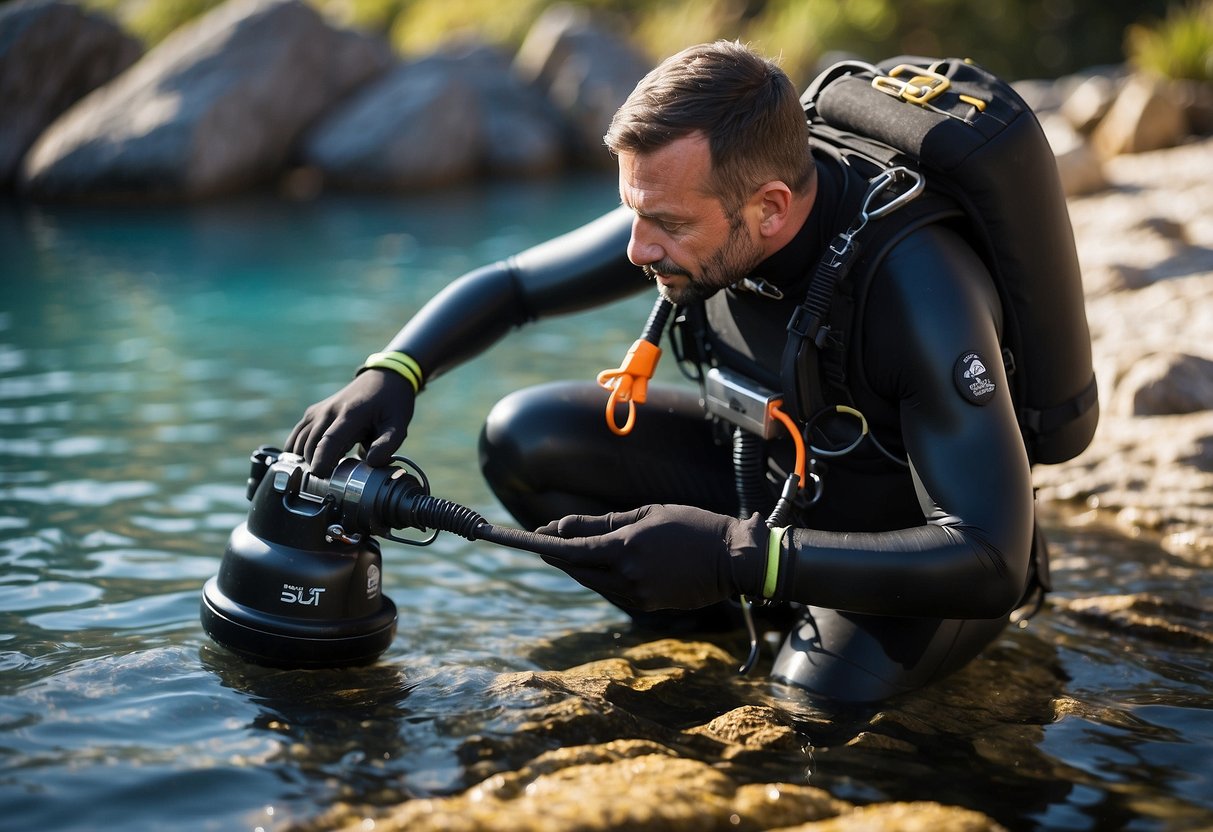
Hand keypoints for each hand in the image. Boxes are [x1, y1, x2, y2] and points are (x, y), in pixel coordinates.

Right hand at [285, 369, 415, 476]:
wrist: (383, 378)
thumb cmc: (392, 403)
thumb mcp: (398, 424)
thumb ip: (387, 445)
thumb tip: (371, 463)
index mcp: (350, 415)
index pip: (329, 441)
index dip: (321, 460)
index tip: (320, 477)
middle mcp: (329, 411)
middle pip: (310, 445)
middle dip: (314, 466)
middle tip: (325, 485)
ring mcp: (319, 411)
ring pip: (300, 441)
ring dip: (304, 460)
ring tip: (317, 476)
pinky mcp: (314, 413)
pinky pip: (297, 434)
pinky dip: (297, 450)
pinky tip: (305, 463)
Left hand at [532, 505, 767, 611]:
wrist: (732, 559)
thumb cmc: (692, 526)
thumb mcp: (648, 514)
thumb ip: (603, 522)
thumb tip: (563, 527)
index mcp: (628, 547)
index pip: (575, 550)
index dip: (549, 545)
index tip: (531, 537)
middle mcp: (629, 575)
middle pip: (578, 570)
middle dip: (557, 557)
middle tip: (541, 543)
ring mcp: (638, 594)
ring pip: (593, 583)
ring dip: (576, 569)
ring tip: (563, 553)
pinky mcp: (647, 605)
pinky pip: (612, 592)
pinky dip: (599, 579)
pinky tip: (594, 567)